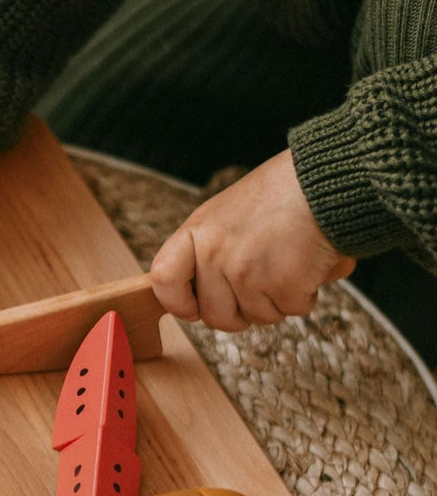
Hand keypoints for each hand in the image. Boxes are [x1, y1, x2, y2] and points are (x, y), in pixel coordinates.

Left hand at [150, 150, 355, 331]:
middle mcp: (215, 254)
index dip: (178, 303)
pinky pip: (292, 309)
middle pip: (215, 317)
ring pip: (258, 317)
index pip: (164, 280)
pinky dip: (307, 293)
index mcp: (197, 233)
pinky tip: (311, 263)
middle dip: (241, 312)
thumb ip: (209, 251)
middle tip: (263, 286)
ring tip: (290, 261)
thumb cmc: (283, 194)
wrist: (331, 178)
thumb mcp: (227, 213)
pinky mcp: (282, 284)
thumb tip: (199, 303)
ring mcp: (246, 272)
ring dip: (279, 300)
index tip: (194, 308)